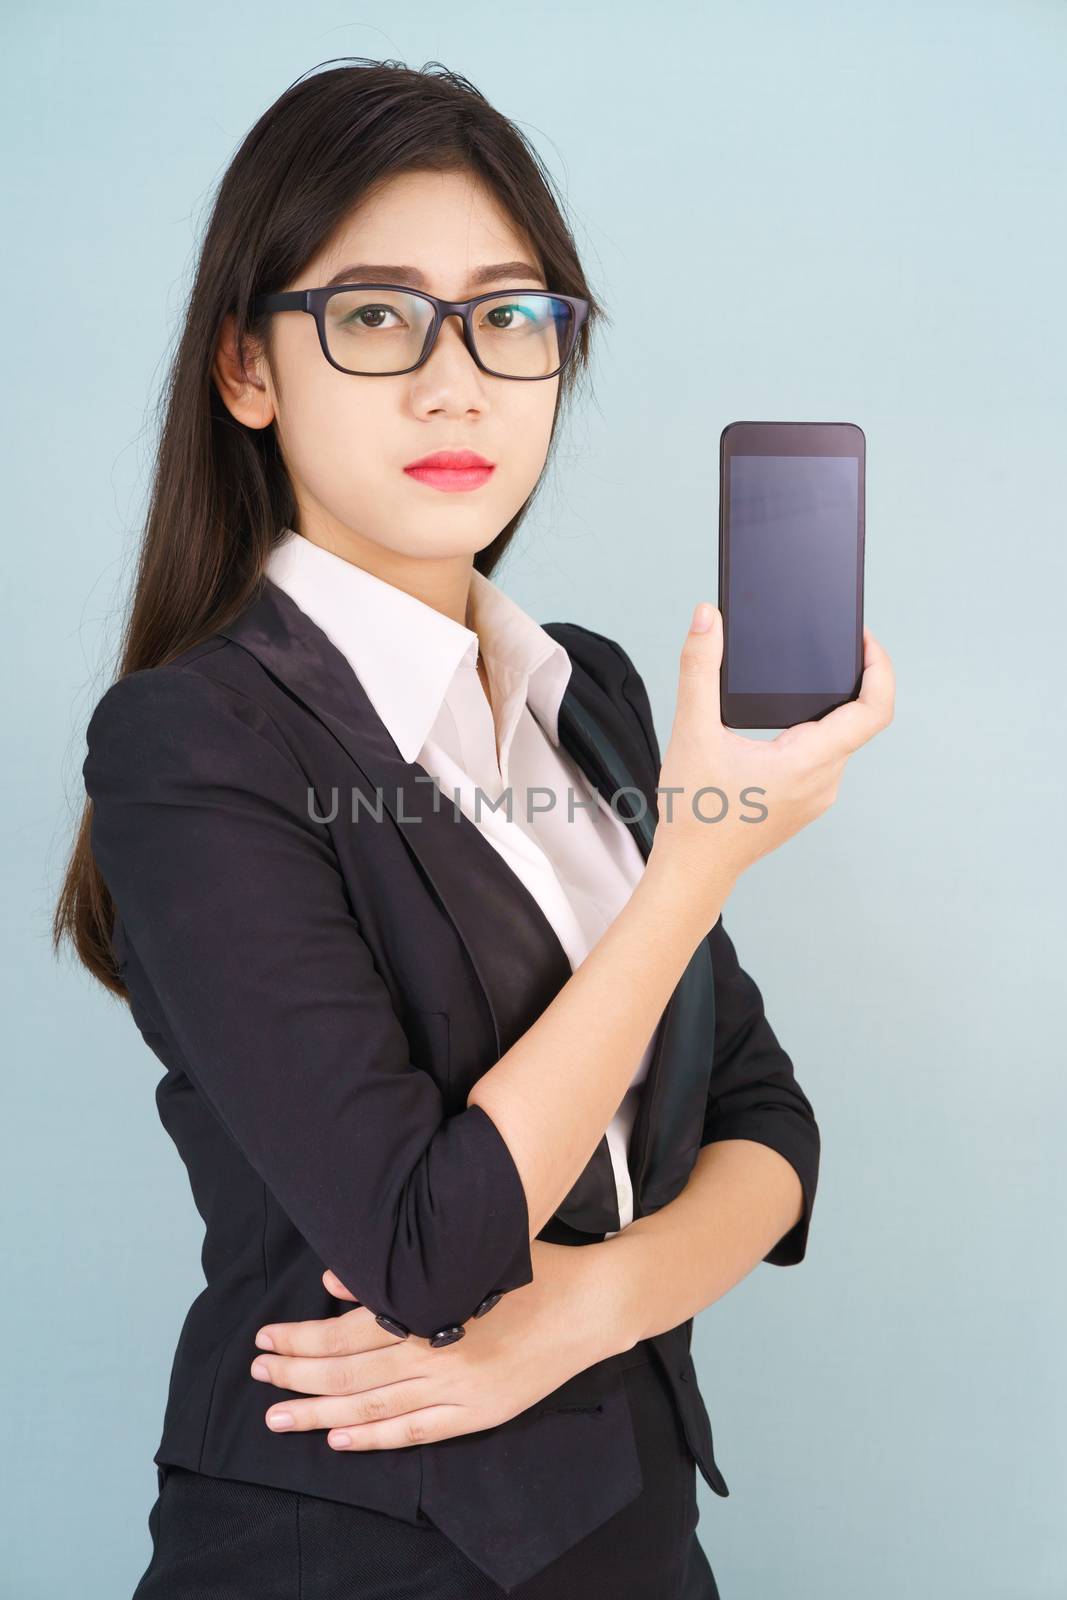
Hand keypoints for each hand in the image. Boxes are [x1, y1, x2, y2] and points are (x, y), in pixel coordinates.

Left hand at [248, 1243, 626, 1450]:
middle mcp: (438, 1354)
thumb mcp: (467, 1251)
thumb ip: (400, 1269)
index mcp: (431, 1309)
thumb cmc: (529, 1267)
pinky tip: (338, 1438)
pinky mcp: (479, 1413)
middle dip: (298, 1375)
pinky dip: (374, 1437)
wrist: (592, 1304)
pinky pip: (416, 1431)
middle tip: (257, 1374)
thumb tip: (333, 1280)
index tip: (266, 1337)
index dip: (302, 1338)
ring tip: (278, 1417)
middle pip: (351, 1372)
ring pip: (374, 1407)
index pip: (348, 1332)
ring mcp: (459, 1390)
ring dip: (320, 1412)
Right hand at [649, 604, 894, 917]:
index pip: (873, 710)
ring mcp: (816, 796)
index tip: (864, 640)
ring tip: (801, 679)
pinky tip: (779, 723)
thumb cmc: (694, 814)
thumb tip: (708, 618)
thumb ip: (698, 668)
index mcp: (809, 762)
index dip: (879, 668)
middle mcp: (824, 781)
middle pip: (857, 720)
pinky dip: (811, 731)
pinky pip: (821, 759)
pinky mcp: (803, 803)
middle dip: (847, 679)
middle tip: (829, 646)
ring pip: (838, 741)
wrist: (692, 871)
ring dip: (827, 708)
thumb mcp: (692, 732)